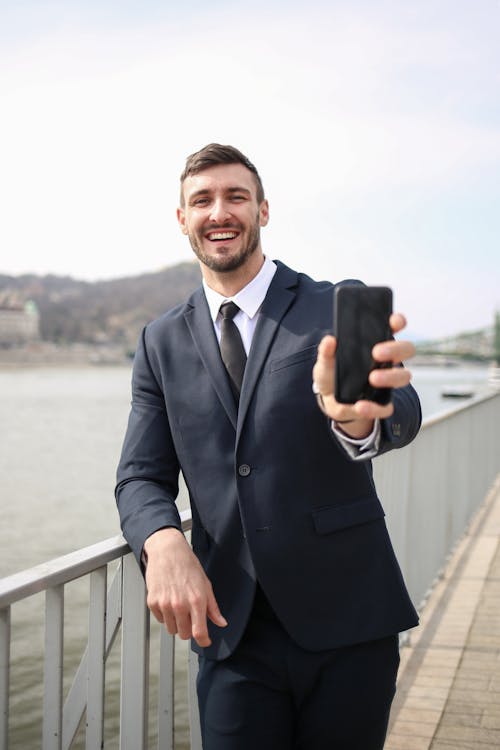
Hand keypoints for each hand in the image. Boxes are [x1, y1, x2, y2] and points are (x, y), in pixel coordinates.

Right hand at [143, 527, 226, 647]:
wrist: (167, 551)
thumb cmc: (187, 565)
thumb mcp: (205, 584)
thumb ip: (213, 607)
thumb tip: (221, 622)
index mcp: (196, 600)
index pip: (199, 633)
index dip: (204, 641)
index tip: (205, 641)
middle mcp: (180, 604)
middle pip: (184, 634)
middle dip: (189, 629)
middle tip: (190, 616)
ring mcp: (165, 604)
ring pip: (171, 629)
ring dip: (176, 623)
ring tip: (179, 606)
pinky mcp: (153, 602)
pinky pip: (160, 620)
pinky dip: (165, 615)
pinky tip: (169, 600)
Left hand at [312, 313, 414, 437]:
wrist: (329, 400)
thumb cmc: (332, 373)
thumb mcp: (325, 360)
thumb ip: (326, 351)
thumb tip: (330, 341)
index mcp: (375, 343)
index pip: (393, 327)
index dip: (398, 322)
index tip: (395, 321)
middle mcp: (386, 361)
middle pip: (406, 349)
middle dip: (395, 349)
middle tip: (377, 352)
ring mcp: (387, 381)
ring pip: (403, 377)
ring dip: (390, 377)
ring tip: (372, 379)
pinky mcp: (381, 402)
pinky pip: (386, 406)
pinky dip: (375, 407)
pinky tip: (361, 405)